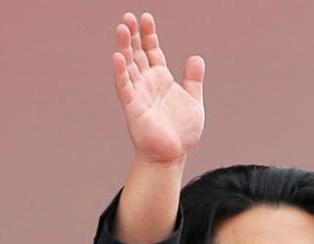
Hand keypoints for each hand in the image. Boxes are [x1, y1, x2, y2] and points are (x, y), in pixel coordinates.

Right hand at [113, 13, 204, 164]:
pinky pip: (125, 87)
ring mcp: (138, 94)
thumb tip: (195, 57)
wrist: (173, 156)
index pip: (152, 51)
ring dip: (124, 47)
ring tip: (122, 28)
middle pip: (136, 53)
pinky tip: (117, 56)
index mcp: (160, 79)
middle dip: (133, 35)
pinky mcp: (133, 108)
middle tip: (128, 17)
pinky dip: (121, 72)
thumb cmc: (181, 133)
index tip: (145, 17)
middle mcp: (146, 84)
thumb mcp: (193, 101)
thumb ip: (193, 79)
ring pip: (128, 66)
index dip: (148, 34)